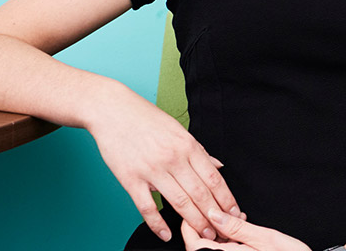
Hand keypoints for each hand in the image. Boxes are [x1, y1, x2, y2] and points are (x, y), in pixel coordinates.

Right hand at [87, 94, 240, 243]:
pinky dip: (157, 224)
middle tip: (221, 231)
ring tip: (202, 235)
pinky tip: (166, 234)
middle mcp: (173, 159)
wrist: (112, 111)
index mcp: (187, 146)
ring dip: (193, 222)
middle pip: (200, 193)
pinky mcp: (131, 179)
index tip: (233, 212)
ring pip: (179, 202)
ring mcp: (151, 170)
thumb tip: (218, 166)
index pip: (214, 178)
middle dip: (213, 215)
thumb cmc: (146, 119)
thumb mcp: (178, 129)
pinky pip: (147, 207)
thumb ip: (198, 150)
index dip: (226, 198)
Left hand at [179, 209, 311, 250]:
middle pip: (200, 246)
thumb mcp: (266, 238)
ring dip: (219, 232)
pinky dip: (228, 239)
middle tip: (218, 210)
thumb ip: (237, 228)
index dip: (189, 227)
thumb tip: (213, 215)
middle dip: (207, 226)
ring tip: (236, 218)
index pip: (194, 244)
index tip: (197, 210)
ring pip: (213, 248)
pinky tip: (241, 229)